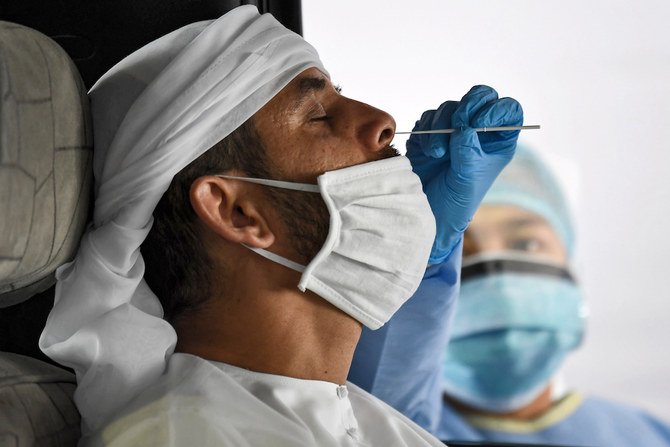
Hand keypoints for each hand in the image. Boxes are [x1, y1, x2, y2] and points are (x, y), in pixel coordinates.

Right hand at [407, 85, 522, 263]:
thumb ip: (468, 150)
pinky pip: (428, 118)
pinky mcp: (430, 132)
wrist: (428, 212)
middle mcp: (478, 131)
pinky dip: (426, 132)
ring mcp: (454, 130)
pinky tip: (427, 153)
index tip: (479, 122)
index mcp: (498, 141)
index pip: (508, 111)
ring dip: (441, 127)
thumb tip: (463, 126)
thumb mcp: (468, 178)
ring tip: (437, 155)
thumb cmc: (457, 201)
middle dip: (467, 106)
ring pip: (450, 107)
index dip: (497, 109)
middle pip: (480, 97)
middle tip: (457, 124)